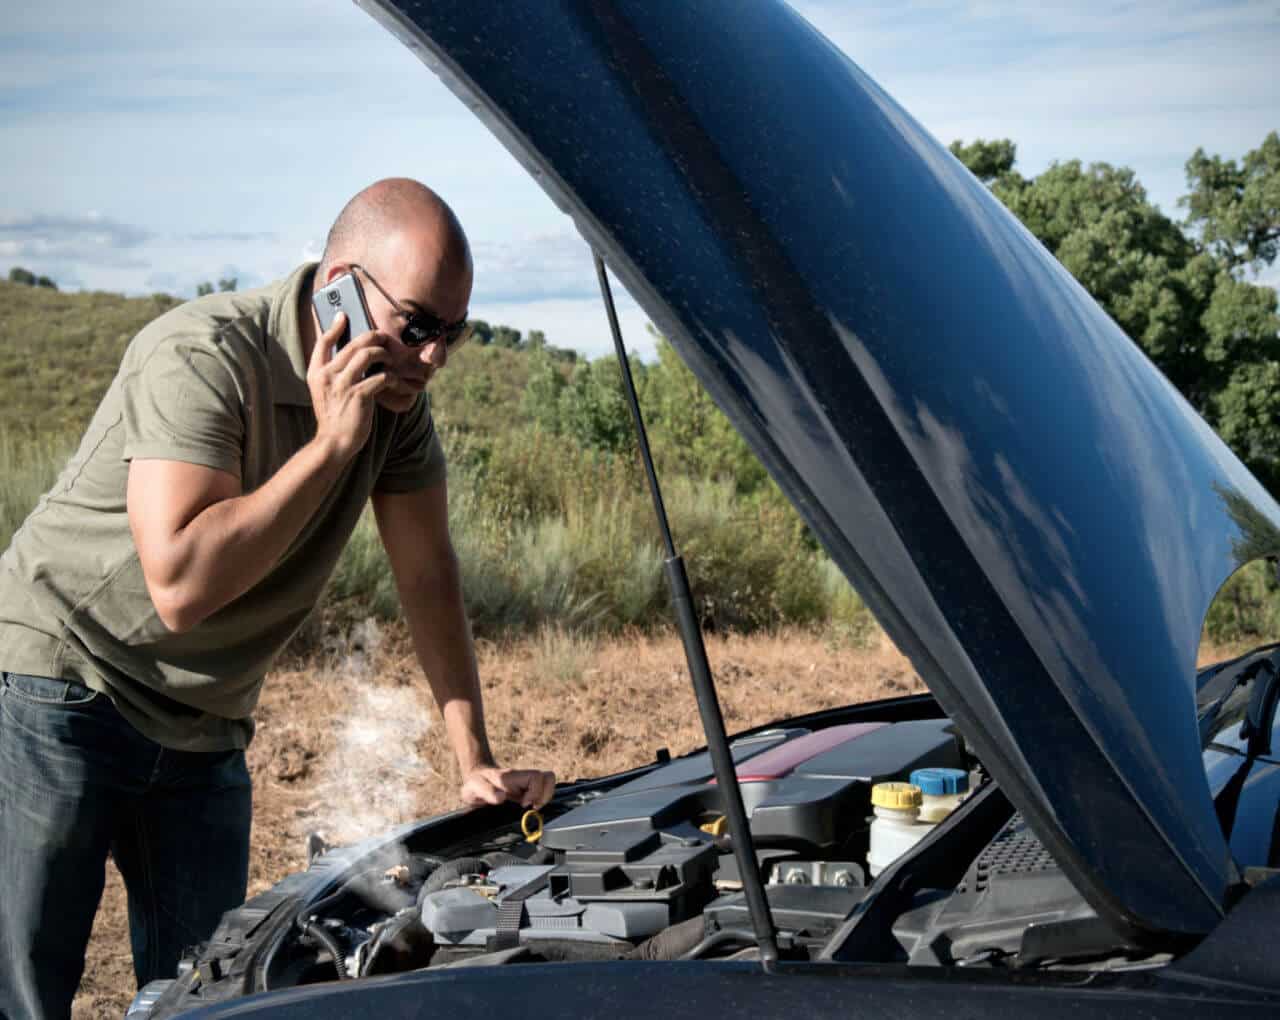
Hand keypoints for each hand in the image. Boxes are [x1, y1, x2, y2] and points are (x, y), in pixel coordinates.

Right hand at [307, 311, 389, 460]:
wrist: (334, 442)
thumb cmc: (334, 417)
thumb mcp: (325, 392)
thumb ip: (333, 374)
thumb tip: (351, 356)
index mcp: (316, 373)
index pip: (323, 342)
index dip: (334, 327)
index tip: (344, 316)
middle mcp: (327, 376)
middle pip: (353, 344)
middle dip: (372, 337)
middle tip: (383, 338)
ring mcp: (343, 385)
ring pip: (368, 355)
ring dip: (383, 355)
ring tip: (390, 361)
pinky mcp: (359, 396)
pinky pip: (381, 377)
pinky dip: (392, 377)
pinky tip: (396, 381)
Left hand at [459, 766, 555, 808]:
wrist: (475, 783)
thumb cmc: (475, 784)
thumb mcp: (474, 788)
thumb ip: (486, 791)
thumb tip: (501, 797)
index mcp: (511, 777)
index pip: (536, 776)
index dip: (535, 792)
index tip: (523, 804)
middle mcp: (522, 779)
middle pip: (548, 777)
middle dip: (545, 795)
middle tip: (533, 807)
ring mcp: (526, 785)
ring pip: (548, 783)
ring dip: (546, 797)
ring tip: (534, 808)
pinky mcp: (527, 792)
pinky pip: (543, 791)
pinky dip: (542, 800)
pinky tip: (530, 809)